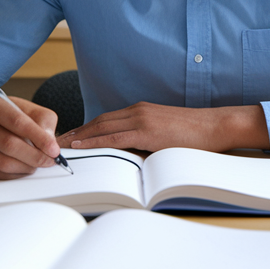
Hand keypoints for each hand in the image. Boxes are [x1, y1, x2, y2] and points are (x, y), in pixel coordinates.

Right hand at [0, 96, 60, 179]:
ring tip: (36, 163)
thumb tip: (50, 143)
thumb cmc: (4, 118)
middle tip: (49, 161)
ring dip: (26, 167)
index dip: (39, 137)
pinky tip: (22, 168)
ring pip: (3, 163)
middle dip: (35, 156)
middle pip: (9, 145)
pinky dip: (15, 175)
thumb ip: (42, 121)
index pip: (17, 122)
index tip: (54, 150)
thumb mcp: (25, 109)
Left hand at [57, 102, 269, 152]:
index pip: (105, 120)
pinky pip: (113, 138)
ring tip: (58, 146)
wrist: (216, 126)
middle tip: (53, 142)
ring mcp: (141, 119)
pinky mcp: (147, 131)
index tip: (67, 138)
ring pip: (101, 128)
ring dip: (78, 137)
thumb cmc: (195, 135)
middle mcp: (137, 111)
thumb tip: (129, 157)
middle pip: (97, 122)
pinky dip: (93, 142)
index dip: (84, 129)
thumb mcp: (165, 136)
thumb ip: (145, 141)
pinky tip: (79, 146)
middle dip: (74, 133)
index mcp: (141, 111)